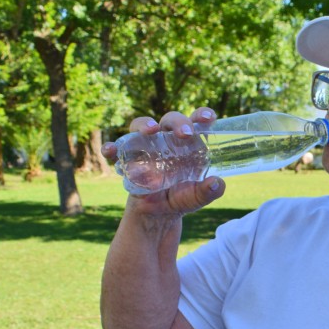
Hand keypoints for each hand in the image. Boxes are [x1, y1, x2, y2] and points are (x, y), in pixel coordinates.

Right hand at [101, 107, 223, 214]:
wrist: (159, 213)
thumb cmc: (181, 198)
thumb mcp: (197, 197)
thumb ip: (208, 191)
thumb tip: (218, 183)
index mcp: (188, 144)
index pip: (195, 122)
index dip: (201, 115)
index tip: (209, 117)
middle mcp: (167, 140)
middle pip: (170, 120)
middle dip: (178, 122)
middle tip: (185, 134)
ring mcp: (146, 147)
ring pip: (141, 126)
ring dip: (144, 124)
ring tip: (151, 131)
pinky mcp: (128, 158)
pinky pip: (116, 148)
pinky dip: (111, 147)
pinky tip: (110, 151)